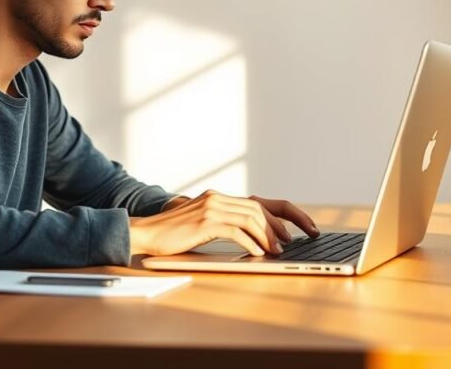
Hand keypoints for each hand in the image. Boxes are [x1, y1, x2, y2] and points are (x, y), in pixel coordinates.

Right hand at [129, 190, 319, 256]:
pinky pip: (236, 231)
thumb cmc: (173, 234)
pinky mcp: (205, 221)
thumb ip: (225, 224)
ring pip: (251, 218)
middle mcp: (217, 198)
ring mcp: (211, 207)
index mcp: (219, 198)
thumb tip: (255, 240)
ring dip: (268, 236)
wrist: (146, 232)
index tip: (304, 227)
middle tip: (292, 243)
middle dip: (281, 226)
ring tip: (277, 251)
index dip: (286, 214)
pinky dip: (251, 242)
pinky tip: (258, 253)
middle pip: (259, 208)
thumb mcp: (202, 225)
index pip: (260, 202)